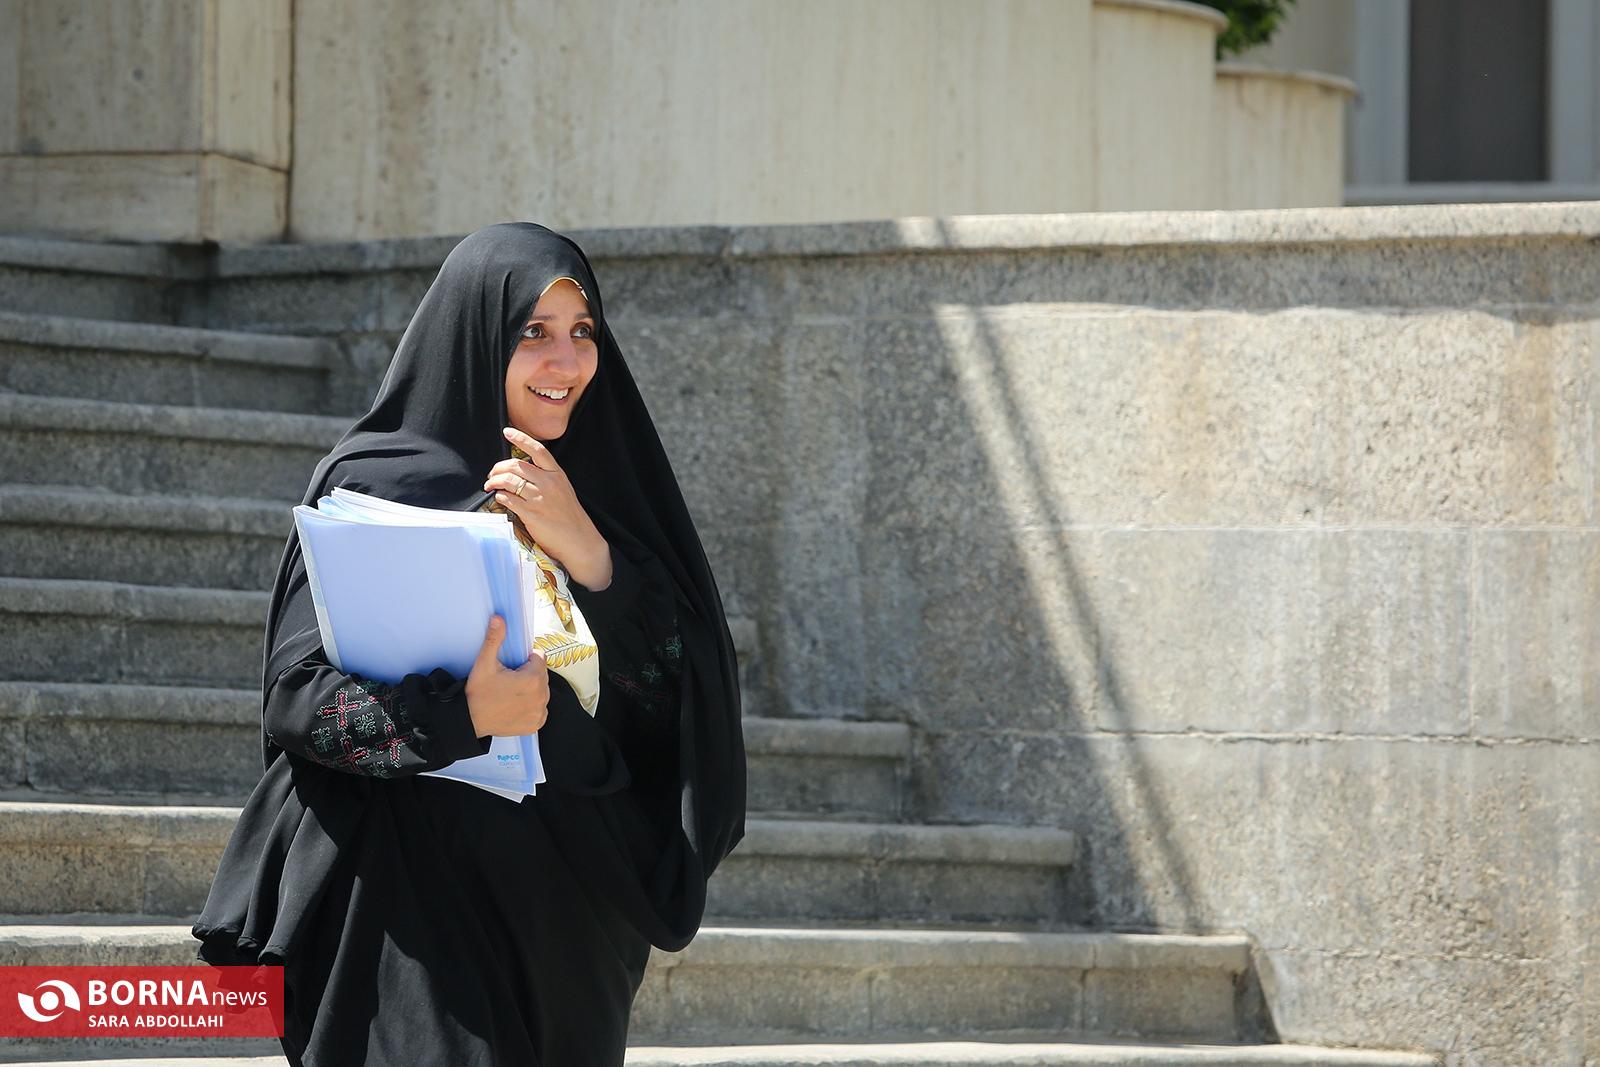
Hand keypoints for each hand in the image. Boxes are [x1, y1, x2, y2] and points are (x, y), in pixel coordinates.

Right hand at [464, 615, 549, 736]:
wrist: (470, 721)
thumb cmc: (477, 694)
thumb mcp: (484, 664)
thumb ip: (494, 640)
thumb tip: (498, 620)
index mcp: (532, 679)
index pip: (539, 658)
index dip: (526, 659)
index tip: (513, 666)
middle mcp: (540, 696)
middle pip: (541, 674)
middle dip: (529, 673)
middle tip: (509, 679)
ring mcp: (539, 712)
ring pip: (542, 690)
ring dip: (531, 689)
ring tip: (511, 692)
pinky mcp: (536, 723)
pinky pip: (540, 708)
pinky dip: (531, 705)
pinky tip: (515, 704)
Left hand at [484, 426, 612, 588]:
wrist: (580, 541)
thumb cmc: (570, 516)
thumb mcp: (563, 490)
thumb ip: (546, 478)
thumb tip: (521, 471)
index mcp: (558, 475)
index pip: (538, 450)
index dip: (521, 438)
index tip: (507, 431)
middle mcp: (549, 483)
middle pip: (516, 465)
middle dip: (498, 467)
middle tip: (491, 474)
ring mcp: (540, 499)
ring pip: (509, 481)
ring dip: (494, 481)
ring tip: (490, 485)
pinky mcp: (532, 514)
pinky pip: (508, 499)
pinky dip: (500, 496)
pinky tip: (499, 498)